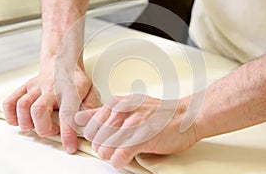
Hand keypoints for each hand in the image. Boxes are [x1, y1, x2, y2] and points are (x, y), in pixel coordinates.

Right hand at [3, 63, 100, 153]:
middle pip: (38, 110)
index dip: (67, 132)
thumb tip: (90, 123)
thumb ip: (91, 106)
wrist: (61, 60)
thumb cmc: (75, 79)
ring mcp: (36, 87)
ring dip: (27, 123)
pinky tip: (21, 120)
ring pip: (22, 106)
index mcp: (70, 91)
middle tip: (52, 131)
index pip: (68, 113)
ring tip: (38, 125)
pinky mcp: (24, 87)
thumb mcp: (90, 90)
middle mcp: (51, 89)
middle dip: (43, 129)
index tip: (69, 147)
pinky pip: (10, 102)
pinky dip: (11, 115)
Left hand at [75, 94, 198, 167]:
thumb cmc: (158, 112)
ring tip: (123, 152)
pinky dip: (119, 161)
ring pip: (104, 149)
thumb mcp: (128, 105)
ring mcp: (132, 124)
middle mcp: (121, 111)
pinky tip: (126, 157)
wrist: (185, 115)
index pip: (88, 127)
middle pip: (95, 140)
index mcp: (116, 103)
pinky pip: (118, 157)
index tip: (107, 140)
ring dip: (111, 156)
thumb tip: (79, 117)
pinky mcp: (142, 138)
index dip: (96, 138)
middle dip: (103, 148)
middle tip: (118, 147)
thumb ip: (103, 112)